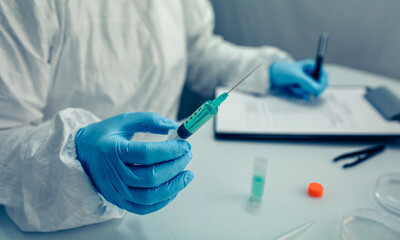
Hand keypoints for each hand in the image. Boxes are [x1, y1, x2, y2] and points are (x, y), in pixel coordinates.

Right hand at [75, 112, 192, 214]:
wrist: (81, 154)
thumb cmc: (106, 135)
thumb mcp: (124, 121)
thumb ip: (150, 120)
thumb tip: (175, 127)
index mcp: (112, 151)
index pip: (146, 155)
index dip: (170, 151)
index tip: (186, 145)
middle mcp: (112, 174)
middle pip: (150, 177)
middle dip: (175, 166)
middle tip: (188, 155)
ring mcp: (115, 191)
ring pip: (149, 196)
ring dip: (173, 186)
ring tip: (187, 174)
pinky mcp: (118, 201)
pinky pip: (144, 208)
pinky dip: (162, 200)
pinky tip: (174, 188)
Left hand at [269, 59, 327, 98]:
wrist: (270, 76)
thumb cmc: (282, 71)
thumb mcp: (295, 76)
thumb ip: (307, 82)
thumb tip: (317, 89)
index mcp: (311, 66)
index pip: (324, 76)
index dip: (323, 83)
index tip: (318, 90)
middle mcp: (310, 74)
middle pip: (320, 85)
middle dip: (312, 88)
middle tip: (307, 91)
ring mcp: (306, 81)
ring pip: (312, 90)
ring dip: (303, 91)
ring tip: (294, 86)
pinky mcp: (301, 87)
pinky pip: (305, 93)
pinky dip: (299, 93)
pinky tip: (292, 88)